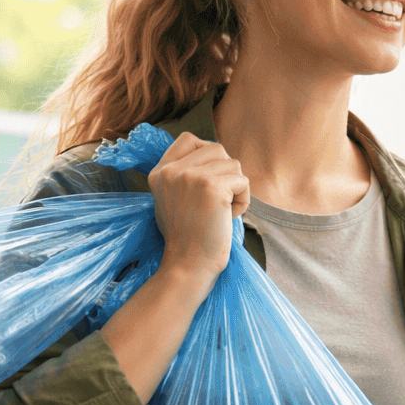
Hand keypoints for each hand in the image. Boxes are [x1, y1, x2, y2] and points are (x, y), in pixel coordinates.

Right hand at [148, 133, 249, 293]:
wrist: (188, 265)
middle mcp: (172, 170)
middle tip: (219, 201)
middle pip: (216, 148)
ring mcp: (191, 176)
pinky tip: (230, 217)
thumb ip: (184, 176)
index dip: (207, 153)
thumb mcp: (171, 199)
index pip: (189, 139)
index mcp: (160, 172)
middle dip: (226, 172)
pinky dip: (244, 200)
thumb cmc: (187, 238)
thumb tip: (215, 156)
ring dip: (236, 188)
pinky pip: (243, 180)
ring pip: (233, 163)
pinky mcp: (212, 186)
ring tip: (224, 211)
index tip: (212, 176)